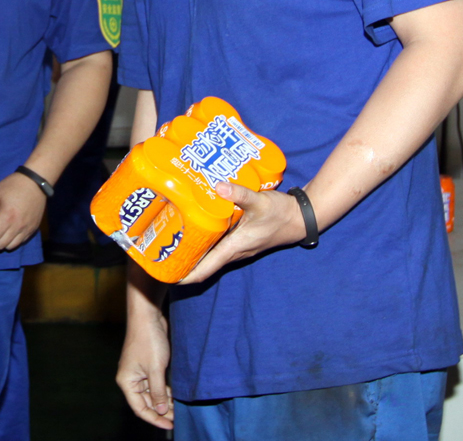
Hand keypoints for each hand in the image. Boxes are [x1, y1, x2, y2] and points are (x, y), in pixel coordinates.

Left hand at [0, 172, 46, 250]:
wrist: (35, 182)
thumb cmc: (13, 186)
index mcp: (7, 217)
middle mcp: (18, 226)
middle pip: (1, 245)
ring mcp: (27, 229)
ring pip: (11, 247)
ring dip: (2, 242)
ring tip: (0, 229)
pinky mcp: (34, 229)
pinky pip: (21, 242)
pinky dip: (12, 240)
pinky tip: (10, 229)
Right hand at [118, 310, 173, 429]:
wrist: (148, 317)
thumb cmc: (148, 341)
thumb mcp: (155, 369)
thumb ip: (158, 392)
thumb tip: (160, 410)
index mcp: (127, 381)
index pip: (139, 408)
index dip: (154, 419)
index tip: (170, 425)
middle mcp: (131, 379)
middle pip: (145, 402)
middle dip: (160, 411)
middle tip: (177, 418)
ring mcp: (139, 372)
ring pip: (151, 394)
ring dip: (163, 401)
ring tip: (178, 408)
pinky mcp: (147, 366)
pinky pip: (155, 384)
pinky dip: (164, 391)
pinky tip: (174, 395)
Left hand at [178, 181, 306, 284]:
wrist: (301, 218)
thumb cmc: (280, 213)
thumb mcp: (259, 202)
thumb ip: (239, 194)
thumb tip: (218, 186)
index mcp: (234, 248)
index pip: (206, 269)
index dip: (186, 275)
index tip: (167, 275)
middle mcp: (234, 251)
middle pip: (204, 263)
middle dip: (184, 262)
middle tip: (161, 252)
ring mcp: (238, 247)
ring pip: (211, 254)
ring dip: (194, 252)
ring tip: (172, 241)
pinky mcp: (242, 240)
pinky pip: (219, 245)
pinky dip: (206, 242)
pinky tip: (197, 229)